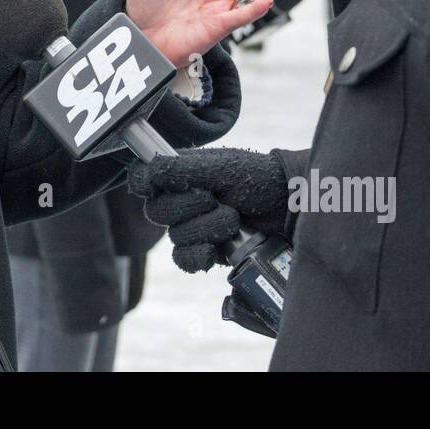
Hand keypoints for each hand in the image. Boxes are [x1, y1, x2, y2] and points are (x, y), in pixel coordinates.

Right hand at [128, 148, 289, 272]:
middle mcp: (180, 199)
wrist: (288, 206)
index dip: (142, 183)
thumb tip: (150, 169)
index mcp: (178, 173)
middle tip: (215, 198)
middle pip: (156, 211)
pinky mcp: (205, 251)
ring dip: (207, 228)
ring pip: (175, 237)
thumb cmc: (257, 177)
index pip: (142, 177)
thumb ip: (183, 168)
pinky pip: (184, 261)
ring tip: (234, 219)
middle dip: (189, 207)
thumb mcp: (221, 167)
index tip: (152, 185)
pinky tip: (214, 250)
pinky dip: (198, 256)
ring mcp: (191, 226)